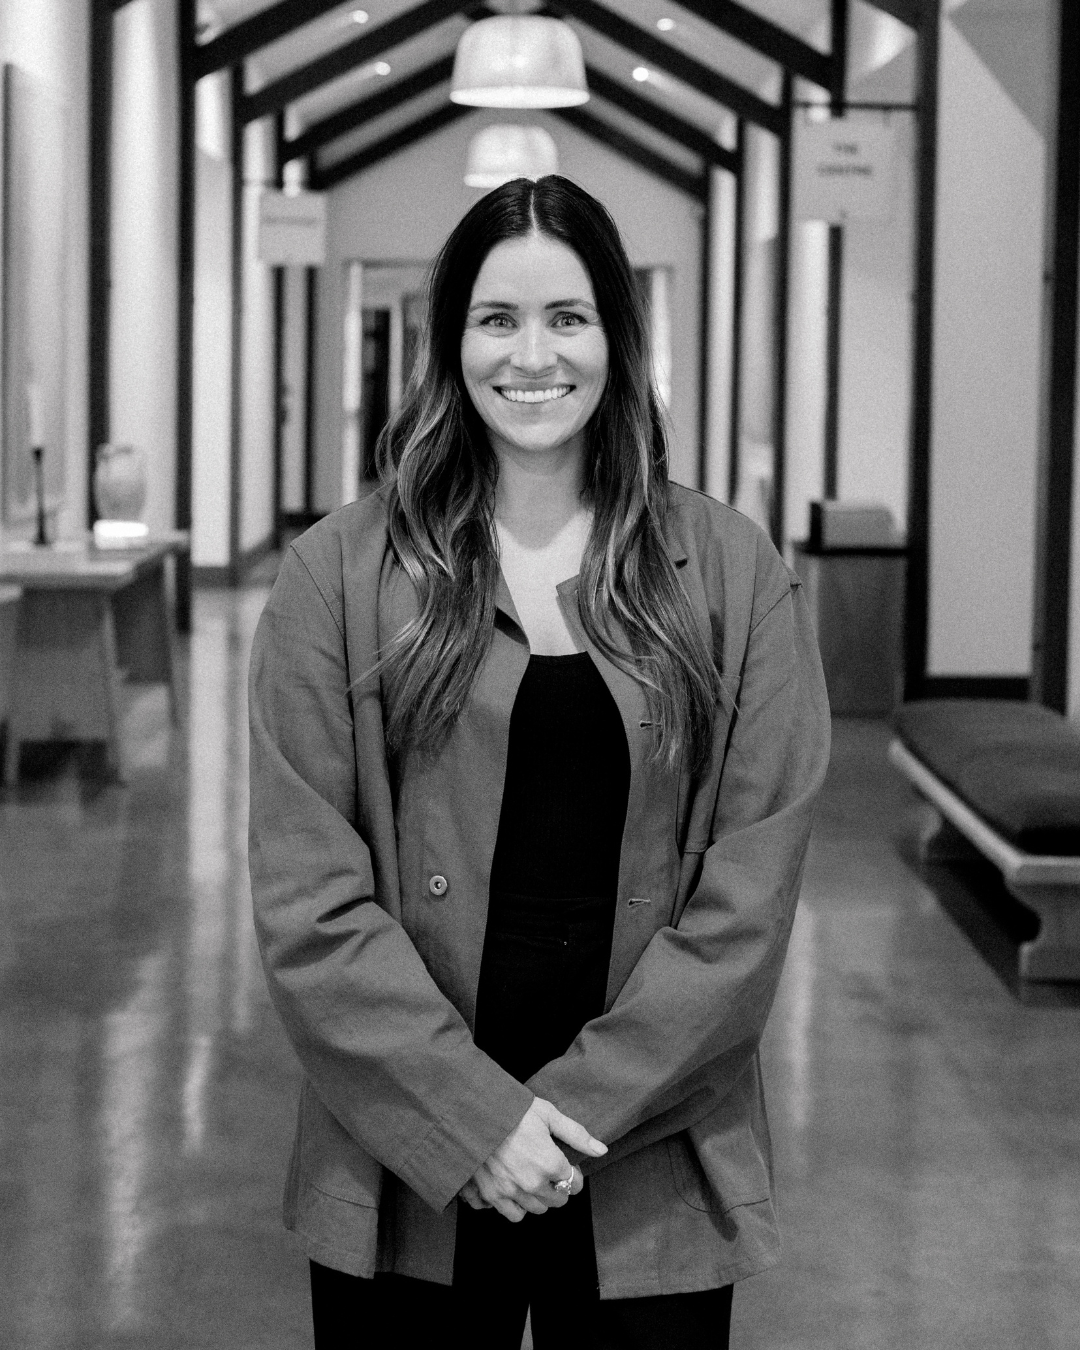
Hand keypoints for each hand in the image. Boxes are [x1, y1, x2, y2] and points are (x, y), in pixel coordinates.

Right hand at [459, 1098, 606, 1222]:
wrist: (473, 1112)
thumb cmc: (512, 1110)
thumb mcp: (548, 1114)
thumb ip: (576, 1134)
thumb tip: (601, 1150)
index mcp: (550, 1163)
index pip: (573, 1182)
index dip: (573, 1173)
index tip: (567, 1164)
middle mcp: (532, 1183)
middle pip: (557, 1199)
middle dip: (558, 1187)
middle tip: (550, 1171)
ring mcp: (510, 1192)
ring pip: (537, 1209)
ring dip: (539, 1198)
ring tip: (533, 1179)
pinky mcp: (491, 1195)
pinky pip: (512, 1214)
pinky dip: (517, 1206)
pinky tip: (516, 1190)